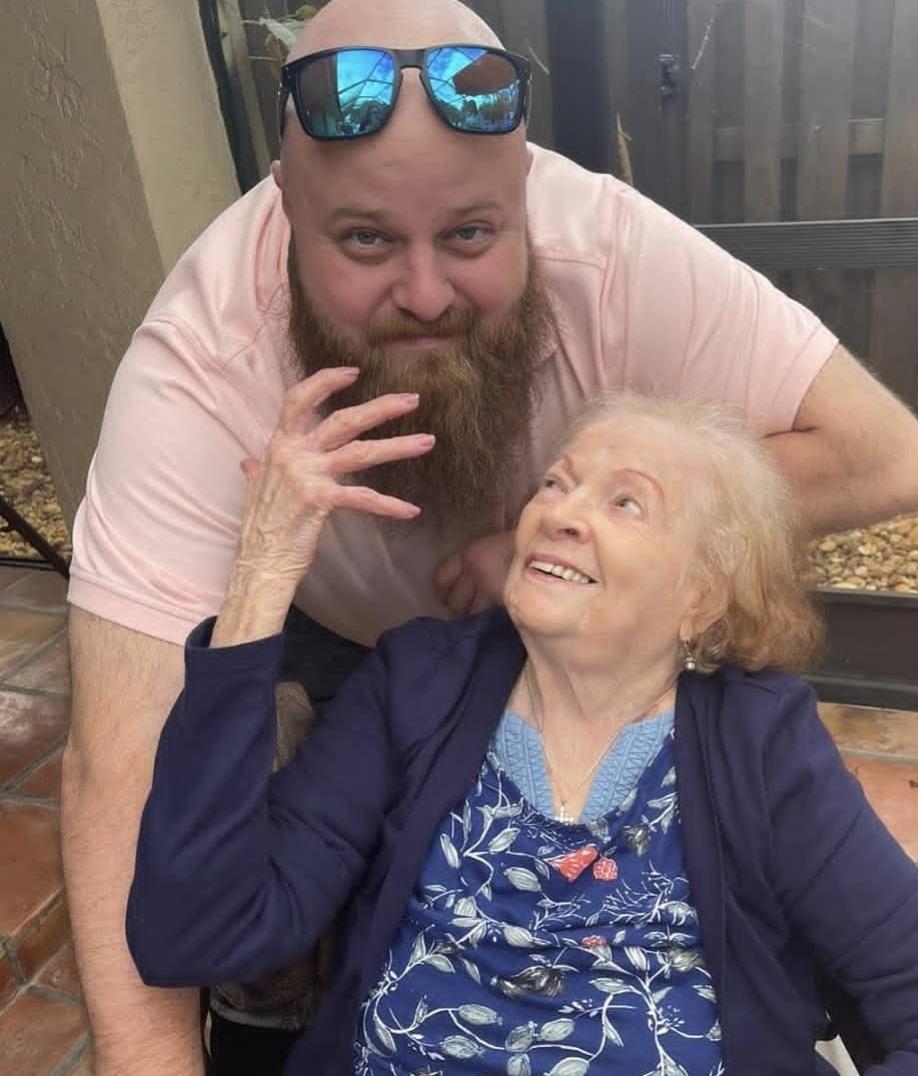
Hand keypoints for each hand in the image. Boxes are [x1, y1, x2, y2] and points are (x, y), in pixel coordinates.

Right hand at [215, 368, 433, 643]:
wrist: (258, 561)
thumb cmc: (260, 528)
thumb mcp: (256, 490)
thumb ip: (257, 471)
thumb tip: (248, 462)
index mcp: (279, 445)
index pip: (298, 399)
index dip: (325, 381)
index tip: (354, 371)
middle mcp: (293, 453)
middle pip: (343, 420)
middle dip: (381, 408)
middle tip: (413, 400)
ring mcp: (306, 475)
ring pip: (361, 452)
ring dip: (398, 446)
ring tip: (427, 442)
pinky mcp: (319, 500)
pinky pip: (363, 498)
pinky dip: (389, 505)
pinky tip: (411, 510)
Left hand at [434, 531, 515, 616]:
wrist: (547, 549)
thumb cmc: (521, 548)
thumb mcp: (493, 548)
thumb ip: (477, 564)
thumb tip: (465, 586)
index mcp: (469, 553)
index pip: (442, 577)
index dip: (441, 591)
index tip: (445, 598)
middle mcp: (474, 569)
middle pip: (454, 600)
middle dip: (457, 609)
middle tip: (463, 614)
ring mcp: (488, 585)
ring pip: (470, 612)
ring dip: (472, 618)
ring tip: (480, 620)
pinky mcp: (503, 598)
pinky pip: (488, 616)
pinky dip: (488, 621)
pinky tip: (493, 622)